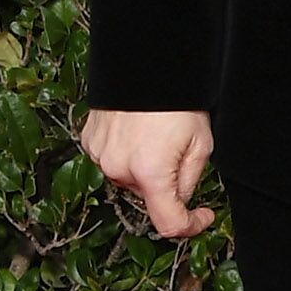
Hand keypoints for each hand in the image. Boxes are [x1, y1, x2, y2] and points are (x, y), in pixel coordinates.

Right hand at [80, 108, 216, 242]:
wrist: (145, 65)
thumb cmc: (176, 100)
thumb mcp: (201, 143)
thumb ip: (190, 180)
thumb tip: (181, 199)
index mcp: (150, 173)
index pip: (168, 223)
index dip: (190, 226)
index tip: (201, 216)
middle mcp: (119, 168)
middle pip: (148, 194)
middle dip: (166, 181)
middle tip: (178, 150)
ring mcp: (99, 155)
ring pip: (129, 177)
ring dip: (144, 167)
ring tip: (156, 135)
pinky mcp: (89, 141)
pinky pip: (112, 158)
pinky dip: (125, 152)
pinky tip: (137, 130)